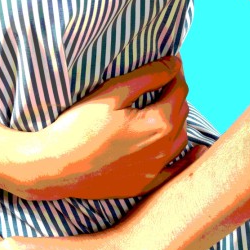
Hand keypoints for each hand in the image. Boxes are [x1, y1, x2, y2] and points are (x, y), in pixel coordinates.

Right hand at [13, 54, 198, 200]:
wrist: (54, 168)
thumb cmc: (78, 128)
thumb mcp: (112, 93)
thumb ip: (148, 76)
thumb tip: (175, 63)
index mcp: (158, 123)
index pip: (178, 90)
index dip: (175, 74)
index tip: (168, 64)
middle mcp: (163, 148)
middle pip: (181, 114)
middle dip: (175, 96)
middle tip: (162, 83)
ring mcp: (154, 170)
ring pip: (179, 139)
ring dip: (176, 122)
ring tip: (164, 110)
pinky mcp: (142, 185)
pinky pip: (174, 171)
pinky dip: (186, 160)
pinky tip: (196, 152)